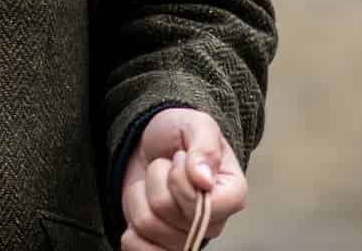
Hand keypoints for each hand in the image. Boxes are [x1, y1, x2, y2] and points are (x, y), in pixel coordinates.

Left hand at [120, 108, 245, 249]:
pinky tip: (139, 208)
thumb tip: (203, 180)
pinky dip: (130, 227)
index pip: (208, 206)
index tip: (178, 157)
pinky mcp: (160, 244)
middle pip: (170, 212)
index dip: (181, 180)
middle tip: (163, 166)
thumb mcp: (195, 124)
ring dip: (139, 194)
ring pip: (149, 225)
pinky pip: (139, 250)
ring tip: (152, 182)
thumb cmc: (177, 134)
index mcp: (231, 194)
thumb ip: (204, 146)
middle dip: (156, 178)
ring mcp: (186, 237)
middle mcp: (213, 223)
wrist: (151, 143)